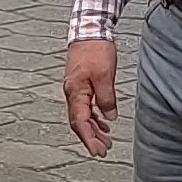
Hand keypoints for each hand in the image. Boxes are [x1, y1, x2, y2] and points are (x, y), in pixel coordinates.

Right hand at [63, 38, 116, 157]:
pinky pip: (85, 107)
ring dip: (93, 129)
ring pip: (82, 116)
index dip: (89, 138)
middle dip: (91, 138)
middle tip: (104, 150)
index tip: (98, 151)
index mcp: (76, 92)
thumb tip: (109, 117)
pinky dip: (93, 117)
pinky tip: (103, 122)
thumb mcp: (105, 75)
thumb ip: (106, 98)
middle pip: (79, 122)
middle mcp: (72, 93)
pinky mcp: (81, 85)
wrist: (89, 30)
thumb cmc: (95, 50)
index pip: (80, 122)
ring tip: (106, 140)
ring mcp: (75, 89)